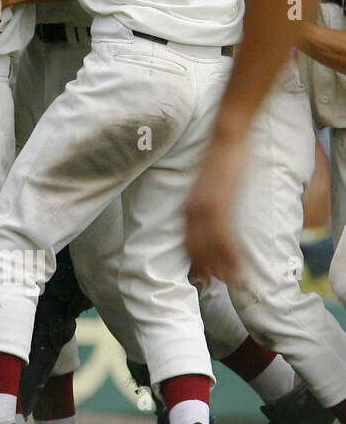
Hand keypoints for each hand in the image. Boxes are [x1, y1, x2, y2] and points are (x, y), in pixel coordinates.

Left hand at [183, 132, 248, 284]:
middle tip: (208, 286)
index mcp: (187, 204)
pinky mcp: (220, 204)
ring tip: (227, 283)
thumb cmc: (220, 158)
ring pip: (207, 247)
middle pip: (192, 247)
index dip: (191, 258)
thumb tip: (213, 213)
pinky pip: (223, 237)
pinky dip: (229, 256)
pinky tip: (238, 269)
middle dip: (200, 268)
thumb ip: (206, 200)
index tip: (196, 274)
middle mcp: (191, 209)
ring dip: (218, 267)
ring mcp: (205, 207)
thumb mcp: (208, 185)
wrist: (226, 136)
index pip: (185, 238)